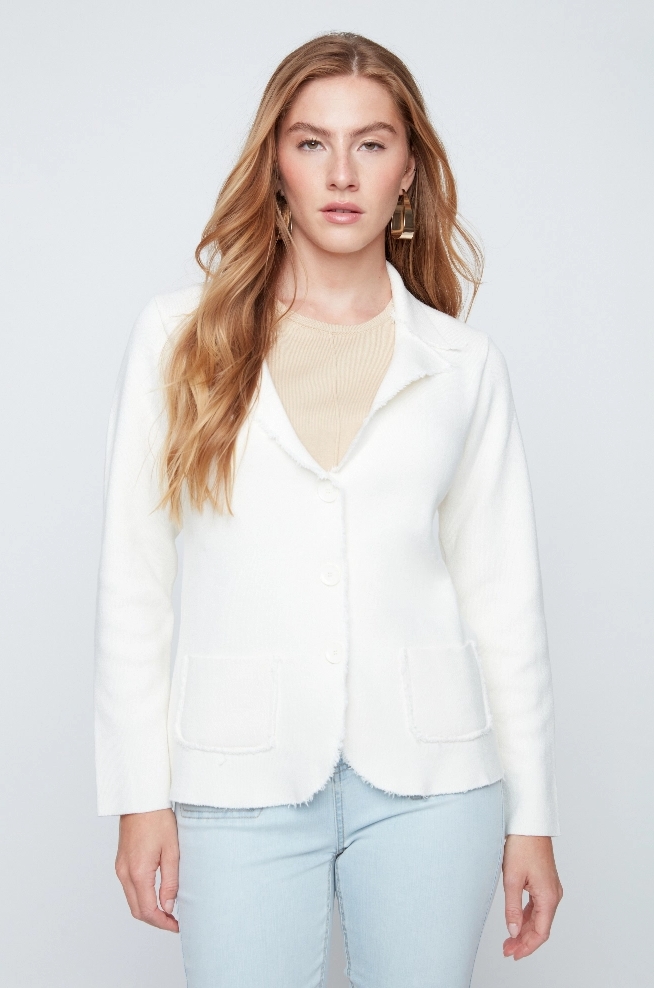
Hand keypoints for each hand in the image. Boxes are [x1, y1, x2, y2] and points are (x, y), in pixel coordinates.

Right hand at [115, 808, 179, 932]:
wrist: (141, 799)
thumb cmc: (158, 819)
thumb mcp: (172, 851)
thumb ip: (170, 882)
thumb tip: (168, 907)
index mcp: (138, 872)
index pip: (147, 910)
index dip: (162, 923)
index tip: (177, 926)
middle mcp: (124, 873)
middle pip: (137, 910)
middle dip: (155, 920)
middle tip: (174, 921)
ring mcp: (120, 868)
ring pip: (132, 900)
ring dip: (148, 909)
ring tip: (168, 909)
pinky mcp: (121, 862)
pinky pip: (129, 888)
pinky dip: (142, 897)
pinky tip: (156, 894)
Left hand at [502, 834, 562, 959]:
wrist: (529, 823)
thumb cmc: (522, 845)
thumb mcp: (512, 879)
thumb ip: (512, 908)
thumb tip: (513, 931)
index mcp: (548, 897)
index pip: (540, 932)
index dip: (527, 947)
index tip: (513, 954)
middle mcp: (554, 894)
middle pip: (540, 927)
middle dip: (524, 941)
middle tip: (507, 949)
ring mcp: (550, 888)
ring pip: (539, 917)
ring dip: (524, 929)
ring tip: (509, 938)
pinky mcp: (545, 881)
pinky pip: (537, 906)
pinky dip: (526, 916)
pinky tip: (516, 921)